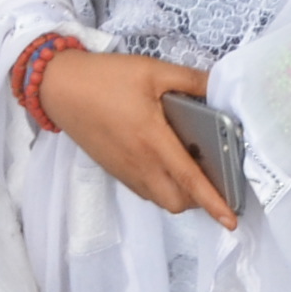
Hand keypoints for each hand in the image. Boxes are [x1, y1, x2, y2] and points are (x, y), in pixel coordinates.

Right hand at [35, 48, 235, 228]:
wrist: (59, 86)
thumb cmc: (106, 77)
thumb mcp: (151, 70)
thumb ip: (189, 79)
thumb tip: (219, 87)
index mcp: (153, 140)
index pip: (189, 179)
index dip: (213, 202)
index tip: (231, 221)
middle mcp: (139, 163)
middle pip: (176, 202)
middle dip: (199, 200)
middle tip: (210, 175)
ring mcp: (124, 170)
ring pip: (159, 199)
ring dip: (179, 195)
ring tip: (188, 168)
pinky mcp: (113, 169)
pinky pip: (143, 190)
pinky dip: (160, 186)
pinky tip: (161, 161)